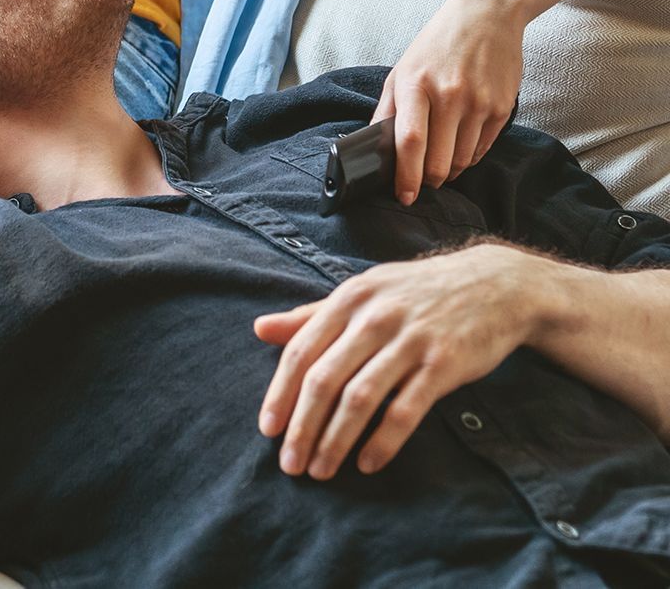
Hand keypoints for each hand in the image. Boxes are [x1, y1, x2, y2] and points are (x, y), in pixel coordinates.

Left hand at [253, 243, 537, 478]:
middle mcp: (375, 316)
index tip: (267, 430)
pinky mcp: (443, 364)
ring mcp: (410, 339)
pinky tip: (367, 463)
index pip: (302, 350)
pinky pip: (406, 409)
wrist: (493, 284)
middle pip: (326, 378)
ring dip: (336, 439)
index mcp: (350, 298)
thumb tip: (260, 328)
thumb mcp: (363, 293)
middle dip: (303, 426)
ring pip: (360, 397)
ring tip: (322, 469)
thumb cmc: (416, 292)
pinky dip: (383, 441)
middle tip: (290, 464)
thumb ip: (313, 314)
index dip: (281, 393)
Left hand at [371, 0, 523, 203]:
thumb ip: (387, 109)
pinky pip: (482, 150)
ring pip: (462, 162)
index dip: (405, 176)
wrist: (486, 15)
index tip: (403, 196)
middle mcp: (449, 95)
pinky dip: (468, 156)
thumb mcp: (402, 69)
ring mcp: (478, 103)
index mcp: (416, 84)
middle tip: (422, 182)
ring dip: (450, 171)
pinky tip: (460, 144)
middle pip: (439, 162)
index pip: (410, 142)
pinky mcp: (501, 108)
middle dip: (428, 181)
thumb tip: (373, 146)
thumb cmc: (437, 44)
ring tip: (441, 160)